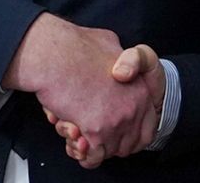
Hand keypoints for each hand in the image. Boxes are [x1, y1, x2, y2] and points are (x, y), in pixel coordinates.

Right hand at [2, 15, 158, 164]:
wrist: (53, 53)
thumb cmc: (75, 46)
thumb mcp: (109, 42)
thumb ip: (119, 58)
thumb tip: (119, 68)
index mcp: (140, 88)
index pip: (146, 130)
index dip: (129, 134)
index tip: (113, 131)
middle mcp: (133, 107)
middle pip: (126, 144)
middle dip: (106, 141)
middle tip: (89, 129)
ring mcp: (116, 120)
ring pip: (107, 151)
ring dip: (90, 145)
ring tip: (75, 127)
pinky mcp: (96, 131)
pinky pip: (91, 156)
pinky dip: (81, 152)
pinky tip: (72, 134)